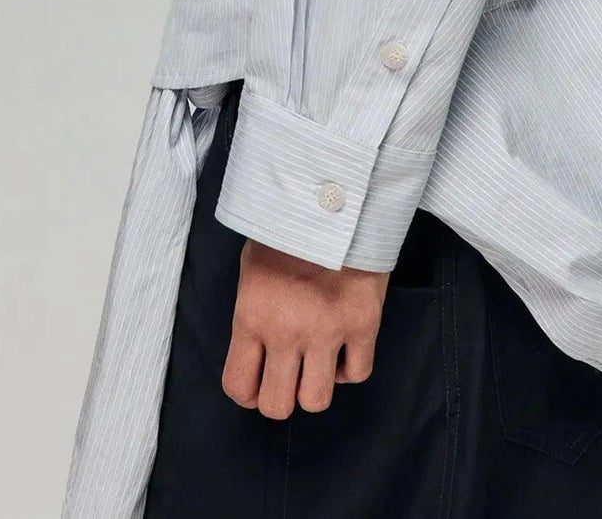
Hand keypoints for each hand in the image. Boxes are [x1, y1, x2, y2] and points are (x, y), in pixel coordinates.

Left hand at [222, 237, 390, 416]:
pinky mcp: (363, 323)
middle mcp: (287, 331)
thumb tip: (256, 349)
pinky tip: (344, 346)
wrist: (335, 196)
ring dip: (315, 386)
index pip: (238, 386)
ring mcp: (327, 330)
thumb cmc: (287, 229)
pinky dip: (350, 367)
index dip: (248, 393)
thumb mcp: (252, 267)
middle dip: (280, 397)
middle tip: (288, 376)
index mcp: (252, 315)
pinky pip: (357, 373)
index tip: (257, 382)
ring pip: (317, 400)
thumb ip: (252, 312)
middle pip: (278, 406)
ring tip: (316, 362)